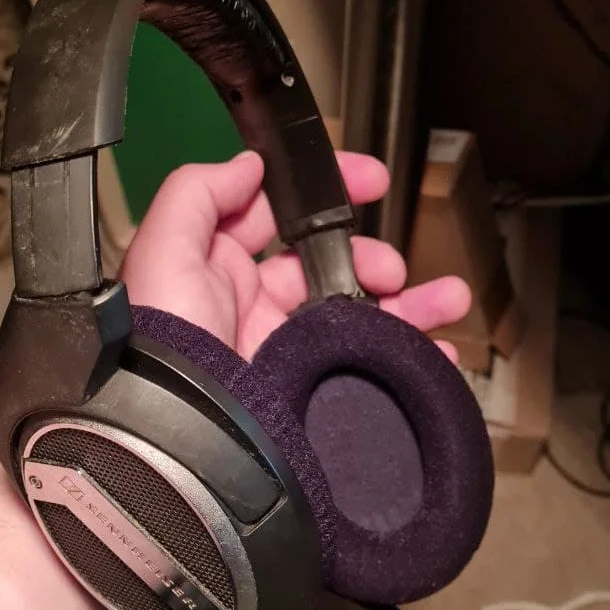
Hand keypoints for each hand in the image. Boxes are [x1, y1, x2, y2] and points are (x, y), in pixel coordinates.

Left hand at [120, 149, 469, 361]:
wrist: (179, 445)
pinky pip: (375, 373)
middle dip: (372, 256)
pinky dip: (415, 360)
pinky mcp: (314, 395)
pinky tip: (437, 353)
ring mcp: (289, 354)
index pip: (278, 217)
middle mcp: (258, 310)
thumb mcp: (162, 253)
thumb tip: (247, 163)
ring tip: (447, 299)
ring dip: (412, 302)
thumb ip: (198, 193)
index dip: (325, 192)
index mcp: (220, 271)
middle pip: (331, 267)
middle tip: (391, 268)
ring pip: (363, 316)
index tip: (370, 179)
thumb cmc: (162, 351)